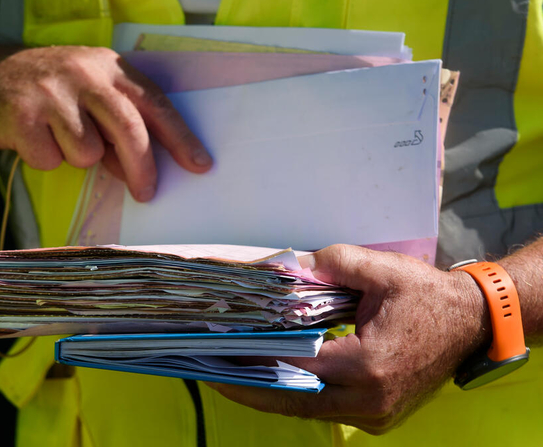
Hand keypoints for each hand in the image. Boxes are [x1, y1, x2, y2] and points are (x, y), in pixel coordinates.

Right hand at [0, 45, 212, 201]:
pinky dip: (42, 159)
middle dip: (142, 168)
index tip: (202, 165)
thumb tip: (139, 171)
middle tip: (147, 194)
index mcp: (108, 66)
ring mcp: (52, 91)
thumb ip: (114, 127)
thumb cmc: (45, 91)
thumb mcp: (85, 96)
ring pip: (87, 151)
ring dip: (75, 157)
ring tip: (55, 137)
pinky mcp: (22, 114)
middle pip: (129, 128)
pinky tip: (29, 138)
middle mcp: (84, 73)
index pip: (155, 103)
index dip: (181, 136)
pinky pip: (49, 159)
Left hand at [207, 244, 489, 434]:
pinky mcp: (376, 414)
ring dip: (268, 392)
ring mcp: (374, 413)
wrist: (470, 322)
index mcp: (367, 365)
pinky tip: (268, 376)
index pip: (294, 365)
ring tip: (229, 372)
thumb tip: (282, 266)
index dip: (252, 357)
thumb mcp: (379, 270)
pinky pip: (323, 408)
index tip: (217, 351)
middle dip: (248, 387)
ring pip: (305, 409)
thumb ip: (328, 265)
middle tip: (209, 370)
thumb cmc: (426, 296)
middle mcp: (368, 399)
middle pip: (292, 399)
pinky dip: (294, 394)